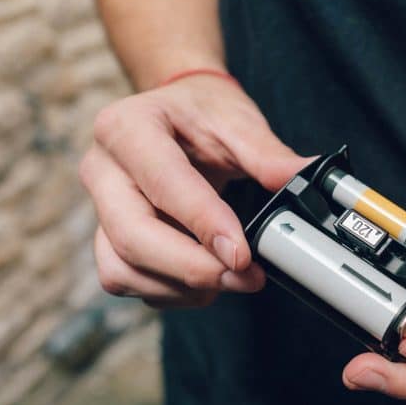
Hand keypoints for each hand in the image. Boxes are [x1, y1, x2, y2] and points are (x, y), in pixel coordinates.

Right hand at [78, 73, 308, 306]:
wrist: (175, 114)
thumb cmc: (200, 113)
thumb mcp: (237, 120)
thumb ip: (269, 155)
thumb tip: (305, 180)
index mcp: (126, 127)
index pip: (163, 182)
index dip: (203, 223)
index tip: (241, 253)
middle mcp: (102, 170)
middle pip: (132, 236)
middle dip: (193, 268)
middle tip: (245, 278)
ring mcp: (99, 209)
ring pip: (122, 269)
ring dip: (181, 286)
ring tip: (230, 278)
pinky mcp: (106, 239)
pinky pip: (127, 280)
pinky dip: (170, 291)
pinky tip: (206, 279)